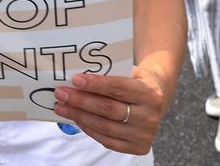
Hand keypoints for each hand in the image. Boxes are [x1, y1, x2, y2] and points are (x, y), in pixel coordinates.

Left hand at [53, 67, 168, 154]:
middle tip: (61, 93)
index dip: (95, 85)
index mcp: (149, 93)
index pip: (118, 88)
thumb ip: (112, 73)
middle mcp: (149, 116)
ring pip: (104, 126)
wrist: (157, 99)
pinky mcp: (137, 147)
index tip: (75, 80)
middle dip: (81, 101)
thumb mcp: (132, 71)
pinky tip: (76, 118)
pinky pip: (106, 140)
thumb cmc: (137, 81)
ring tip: (61, 106)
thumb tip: (78, 76)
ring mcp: (144, 134)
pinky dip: (88, 129)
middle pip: (108, 109)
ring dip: (79, 116)